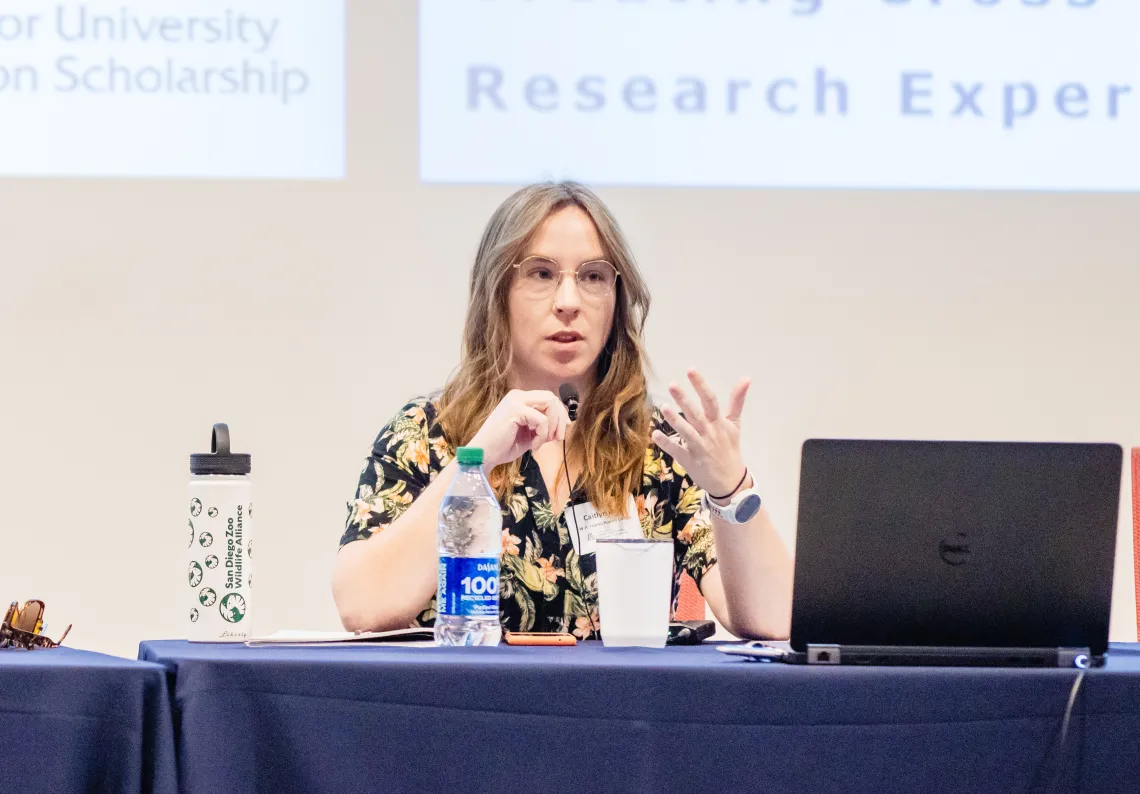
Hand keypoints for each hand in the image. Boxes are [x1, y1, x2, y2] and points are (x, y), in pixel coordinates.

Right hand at [468, 390, 569, 468]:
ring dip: (553, 425)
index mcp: (520, 399)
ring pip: (550, 403)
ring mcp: (516, 400)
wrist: (483, 455)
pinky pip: (541, 420)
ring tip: (544, 441)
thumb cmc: (503, 446)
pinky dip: (542, 435)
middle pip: (551, 398)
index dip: (559, 413)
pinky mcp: (515, 410)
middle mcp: (518, 395)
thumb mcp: (529, 435)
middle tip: (558, 438)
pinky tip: (533, 446)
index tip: (562, 430)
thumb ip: (543, 427)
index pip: (548, 398)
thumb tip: (562, 426)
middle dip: (560, 418)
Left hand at [651, 370, 750, 497]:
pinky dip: (666, 443)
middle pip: (696, 414)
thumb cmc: (730, 448)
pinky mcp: (690, 461)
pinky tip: (654, 434)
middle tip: (672, 385)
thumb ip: (737, 401)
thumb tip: (746, 378)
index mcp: (718, 422)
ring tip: (663, 407)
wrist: (730, 480)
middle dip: (684, 399)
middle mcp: (709, 433)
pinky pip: (677, 451)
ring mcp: (700, 447)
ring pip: (687, 432)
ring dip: (675, 420)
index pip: (710, 400)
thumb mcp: (734, 424)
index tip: (691, 370)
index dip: (701, 385)